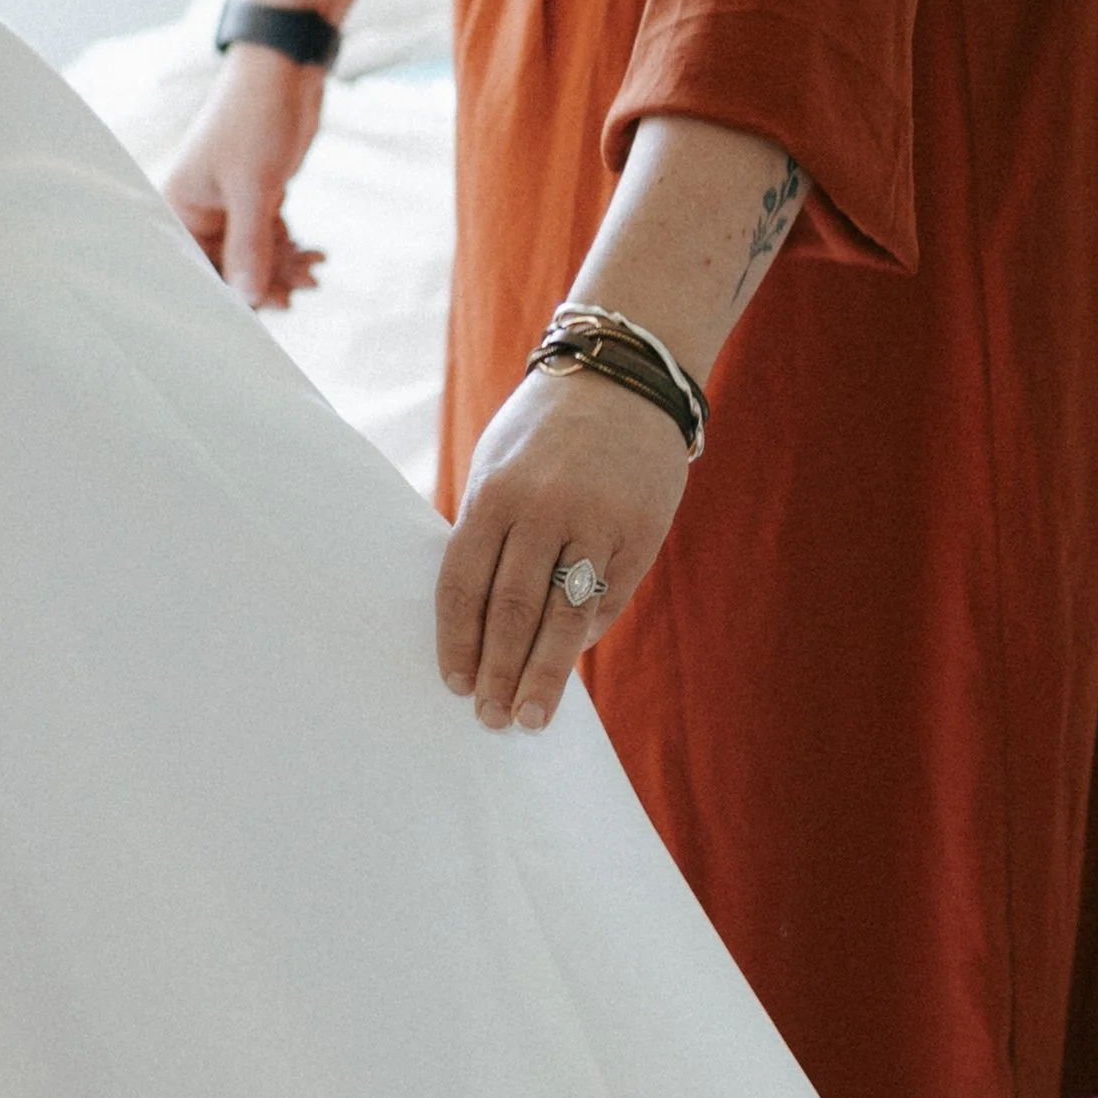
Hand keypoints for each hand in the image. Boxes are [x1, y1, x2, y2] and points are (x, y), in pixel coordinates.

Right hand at [163, 45, 327, 307]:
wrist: (286, 71)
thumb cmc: (255, 119)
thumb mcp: (254, 187)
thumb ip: (250, 246)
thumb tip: (248, 300)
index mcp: (180, 206)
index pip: (193, 267)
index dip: (221, 296)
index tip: (252, 319)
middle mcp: (201, 209)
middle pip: (226, 267)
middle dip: (260, 283)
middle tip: (294, 298)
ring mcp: (232, 204)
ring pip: (254, 255)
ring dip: (282, 268)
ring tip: (313, 276)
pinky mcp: (259, 197)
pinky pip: (271, 237)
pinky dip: (291, 249)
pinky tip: (316, 258)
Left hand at [435, 362, 689, 730]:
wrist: (622, 378)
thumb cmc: (544, 431)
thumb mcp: (498, 466)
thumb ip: (486, 533)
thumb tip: (477, 619)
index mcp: (495, 494)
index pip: (465, 585)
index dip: (458, 642)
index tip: (456, 684)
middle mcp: (544, 510)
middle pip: (513, 611)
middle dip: (499, 672)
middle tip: (490, 719)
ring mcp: (598, 522)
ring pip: (565, 617)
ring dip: (545, 674)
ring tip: (530, 717)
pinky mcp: (642, 531)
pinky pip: (609, 597)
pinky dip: (587, 633)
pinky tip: (571, 657)